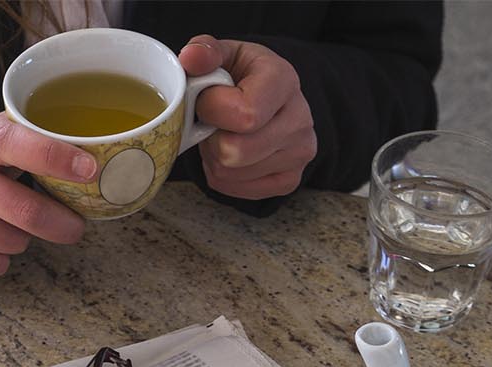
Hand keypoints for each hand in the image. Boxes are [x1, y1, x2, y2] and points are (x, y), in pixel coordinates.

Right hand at [0, 114, 95, 276]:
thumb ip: (23, 141)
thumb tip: (87, 153)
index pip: (11, 142)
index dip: (52, 156)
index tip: (89, 168)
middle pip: (22, 210)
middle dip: (60, 224)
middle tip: (73, 227)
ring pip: (10, 242)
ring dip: (21, 240)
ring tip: (5, 225)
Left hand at [177, 36, 316, 199]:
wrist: (271, 98)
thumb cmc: (243, 76)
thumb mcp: (225, 54)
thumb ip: (205, 52)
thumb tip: (191, 58)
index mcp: (284, 80)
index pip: (244, 115)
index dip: (212, 110)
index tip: (208, 98)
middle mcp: (300, 119)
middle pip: (235, 152)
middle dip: (211, 138)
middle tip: (213, 123)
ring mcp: (299, 154)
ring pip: (231, 173)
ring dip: (214, 157)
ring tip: (223, 135)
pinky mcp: (290, 180)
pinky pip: (236, 189)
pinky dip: (223, 175)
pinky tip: (230, 154)